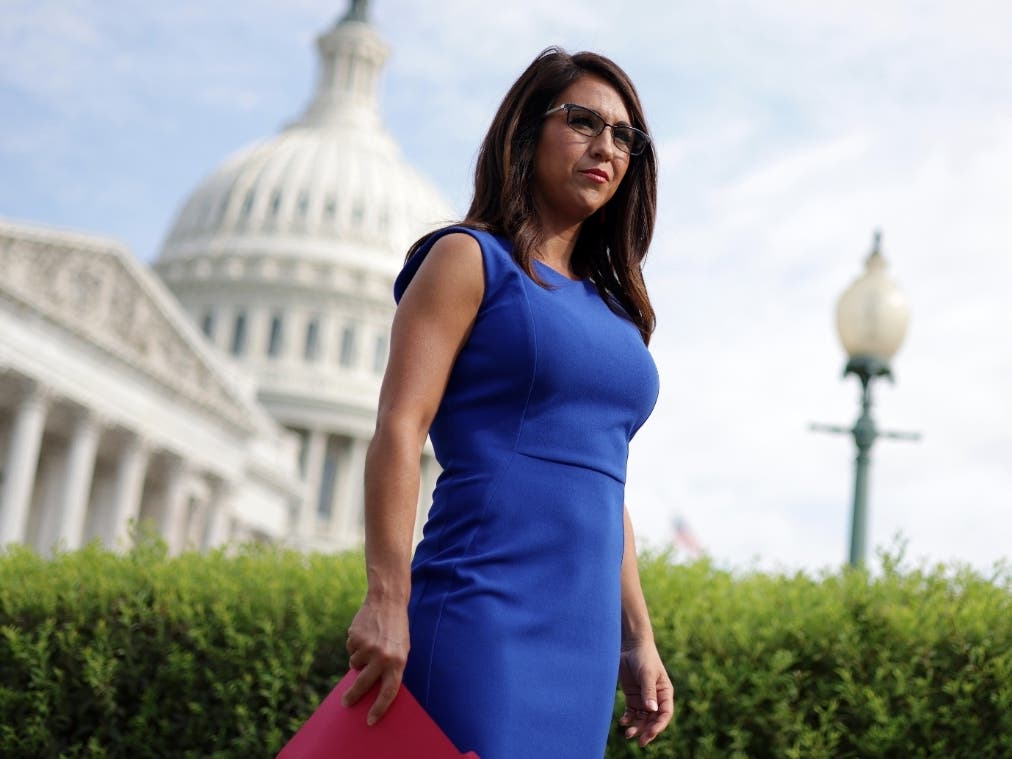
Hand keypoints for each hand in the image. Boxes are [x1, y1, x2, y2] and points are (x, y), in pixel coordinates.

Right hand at [341, 596, 409, 724]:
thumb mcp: (400, 649)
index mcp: (398, 662)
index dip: (379, 708)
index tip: (371, 721)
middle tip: (346, 703)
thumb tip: (372, 690)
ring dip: (359, 658)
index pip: (389, 692)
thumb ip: (389, 668)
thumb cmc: (396, 630)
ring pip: (355, 664)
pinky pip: (350, 650)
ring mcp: (367, 647)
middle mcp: (382, 657)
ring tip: (370, 643)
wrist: (387, 601)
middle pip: (363, 685)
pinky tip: (364, 633)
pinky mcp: (354, 638)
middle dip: (353, 696)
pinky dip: (355, 645)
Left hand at [618, 640, 673, 746]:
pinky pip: (632, 712)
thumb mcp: (647, 673)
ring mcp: (643, 698)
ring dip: (636, 727)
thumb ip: (648, 691)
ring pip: (642, 718)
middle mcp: (655, 698)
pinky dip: (628, 719)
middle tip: (639, 741)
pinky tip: (623, 722)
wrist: (630, 646)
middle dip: (647, 731)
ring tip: (627, 734)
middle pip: (653, 720)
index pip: (665, 714)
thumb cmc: (644, 657)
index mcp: (665, 693)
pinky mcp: (632, 696)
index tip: (650, 734)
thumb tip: (652, 710)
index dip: (659, 726)